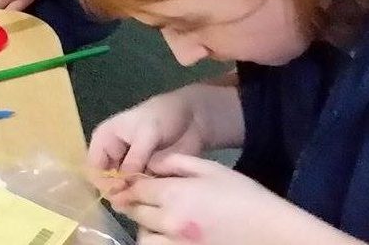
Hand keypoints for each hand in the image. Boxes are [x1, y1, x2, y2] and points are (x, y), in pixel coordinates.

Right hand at [89, 89, 205, 197]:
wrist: (188, 117)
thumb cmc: (160, 117)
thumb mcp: (146, 133)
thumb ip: (135, 158)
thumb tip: (124, 184)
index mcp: (104, 140)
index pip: (94, 167)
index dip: (103, 182)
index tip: (121, 192)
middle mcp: (114, 156)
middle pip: (107, 182)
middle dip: (118, 195)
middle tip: (133, 204)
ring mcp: (130, 168)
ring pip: (124, 190)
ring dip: (132, 198)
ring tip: (145, 203)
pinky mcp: (146, 177)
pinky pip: (140, 192)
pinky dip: (145, 198)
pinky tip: (155, 201)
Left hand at [113, 154, 335, 244]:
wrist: (276, 234)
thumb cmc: (246, 197)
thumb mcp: (212, 169)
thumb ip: (177, 163)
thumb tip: (152, 165)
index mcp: (175, 195)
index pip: (138, 189)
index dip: (128, 186)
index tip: (124, 184)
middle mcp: (171, 222)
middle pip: (137, 213)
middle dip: (133, 205)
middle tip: (138, 201)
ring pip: (144, 239)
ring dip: (143, 229)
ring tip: (154, 223)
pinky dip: (157, 244)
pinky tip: (166, 238)